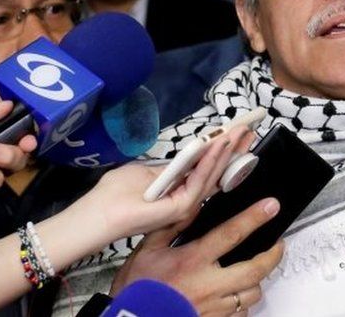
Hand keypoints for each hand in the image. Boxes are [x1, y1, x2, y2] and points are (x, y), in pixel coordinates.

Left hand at [78, 126, 255, 240]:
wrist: (95, 217)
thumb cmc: (112, 195)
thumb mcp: (143, 172)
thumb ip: (167, 168)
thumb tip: (186, 157)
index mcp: (175, 189)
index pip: (204, 167)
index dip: (221, 149)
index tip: (236, 130)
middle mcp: (184, 199)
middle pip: (214, 171)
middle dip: (233, 149)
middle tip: (249, 128)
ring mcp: (183, 205)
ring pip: (211, 175)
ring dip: (225, 151)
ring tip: (239, 131)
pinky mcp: (179, 209)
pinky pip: (199, 181)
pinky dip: (210, 161)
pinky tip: (218, 144)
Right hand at [110, 198, 283, 314]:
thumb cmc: (136, 289)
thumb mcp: (148, 250)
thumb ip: (172, 226)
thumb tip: (193, 206)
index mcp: (193, 261)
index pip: (232, 234)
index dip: (255, 218)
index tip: (271, 207)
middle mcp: (209, 284)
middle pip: (255, 268)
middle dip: (273, 254)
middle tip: (278, 244)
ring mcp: (214, 306)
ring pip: (252, 293)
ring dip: (257, 281)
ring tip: (256, 271)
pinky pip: (241, 314)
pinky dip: (243, 304)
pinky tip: (237, 296)